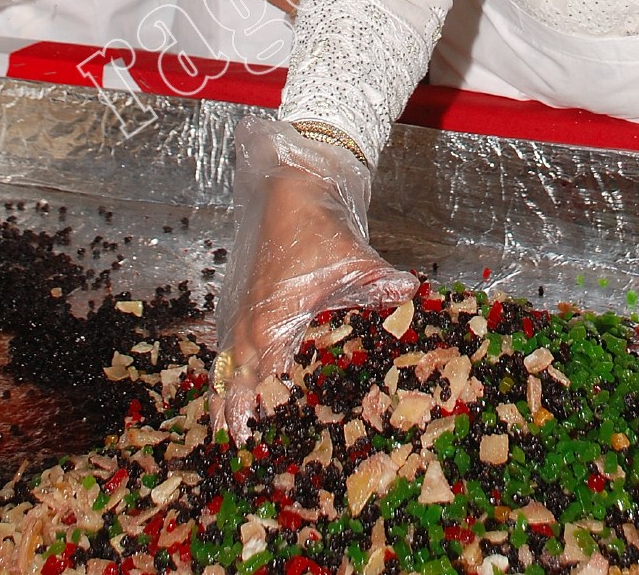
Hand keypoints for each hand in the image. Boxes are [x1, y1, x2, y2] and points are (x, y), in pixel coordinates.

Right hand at [212, 120, 415, 442]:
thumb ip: (381, 286)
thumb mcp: (355, 262)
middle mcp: (248, 327)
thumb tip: (413, 293)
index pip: (263, 387)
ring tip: (230, 432)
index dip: (262, 417)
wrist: (289, 188)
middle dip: (238, 418)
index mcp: (273, 326)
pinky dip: (227, 369)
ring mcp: (237, 313)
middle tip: (245, 451)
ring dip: (227, 397)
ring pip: (225, 368)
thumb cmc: (319, 229)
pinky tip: (234, 384)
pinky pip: (224, 347)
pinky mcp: (236, 300)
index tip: (264, 447)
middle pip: (236, 386)